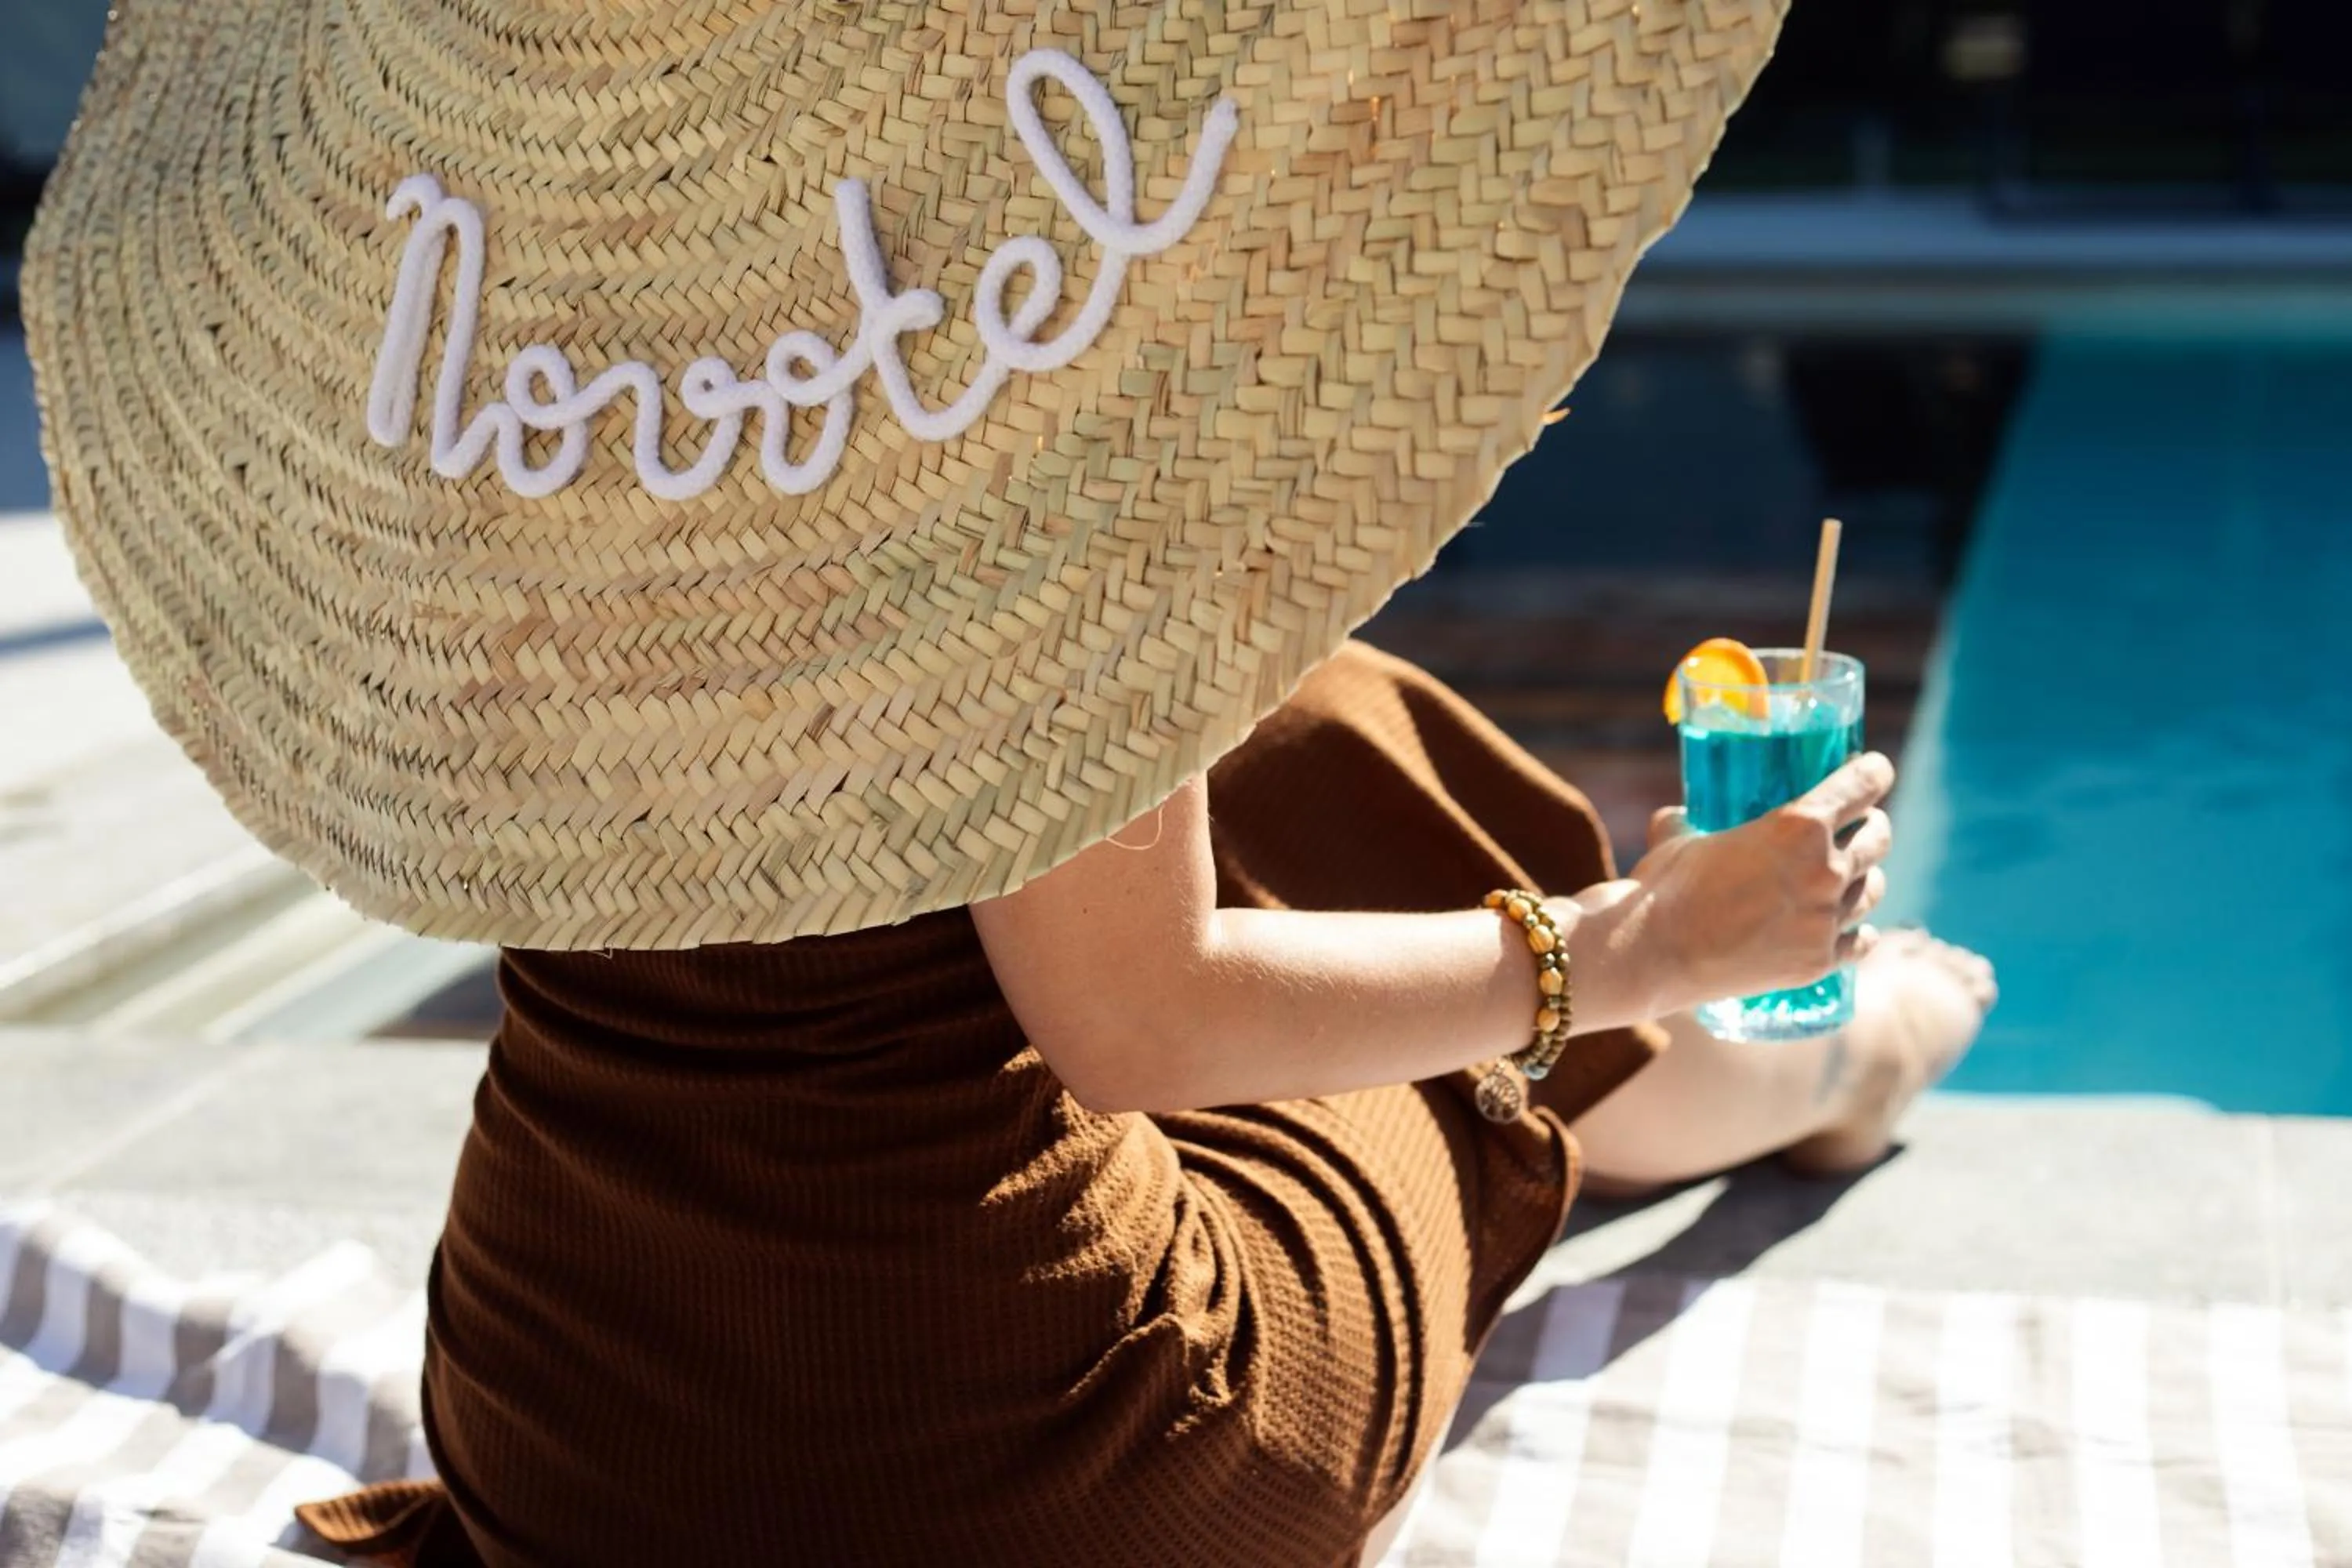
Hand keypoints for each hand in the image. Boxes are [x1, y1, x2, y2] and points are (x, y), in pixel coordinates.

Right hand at [1597, 752, 1896, 1018]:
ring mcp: (1825, 920)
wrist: (1653, 954)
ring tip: (1849, 878)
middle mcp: (1825, 869)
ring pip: (1875, 889)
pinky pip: (1861, 941)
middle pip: (1879, 837)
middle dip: (1870, 826)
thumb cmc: (1664, 887)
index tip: (1874, 771)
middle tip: (1856, 827)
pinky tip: (1846, 927)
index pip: (1866, 783)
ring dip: (1865, 878)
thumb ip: (1688, 821)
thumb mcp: (1679, 838)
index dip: (1874, 772)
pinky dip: (1856, 931)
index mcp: (1799, 825)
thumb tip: (1678, 818)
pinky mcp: (1818, 962)